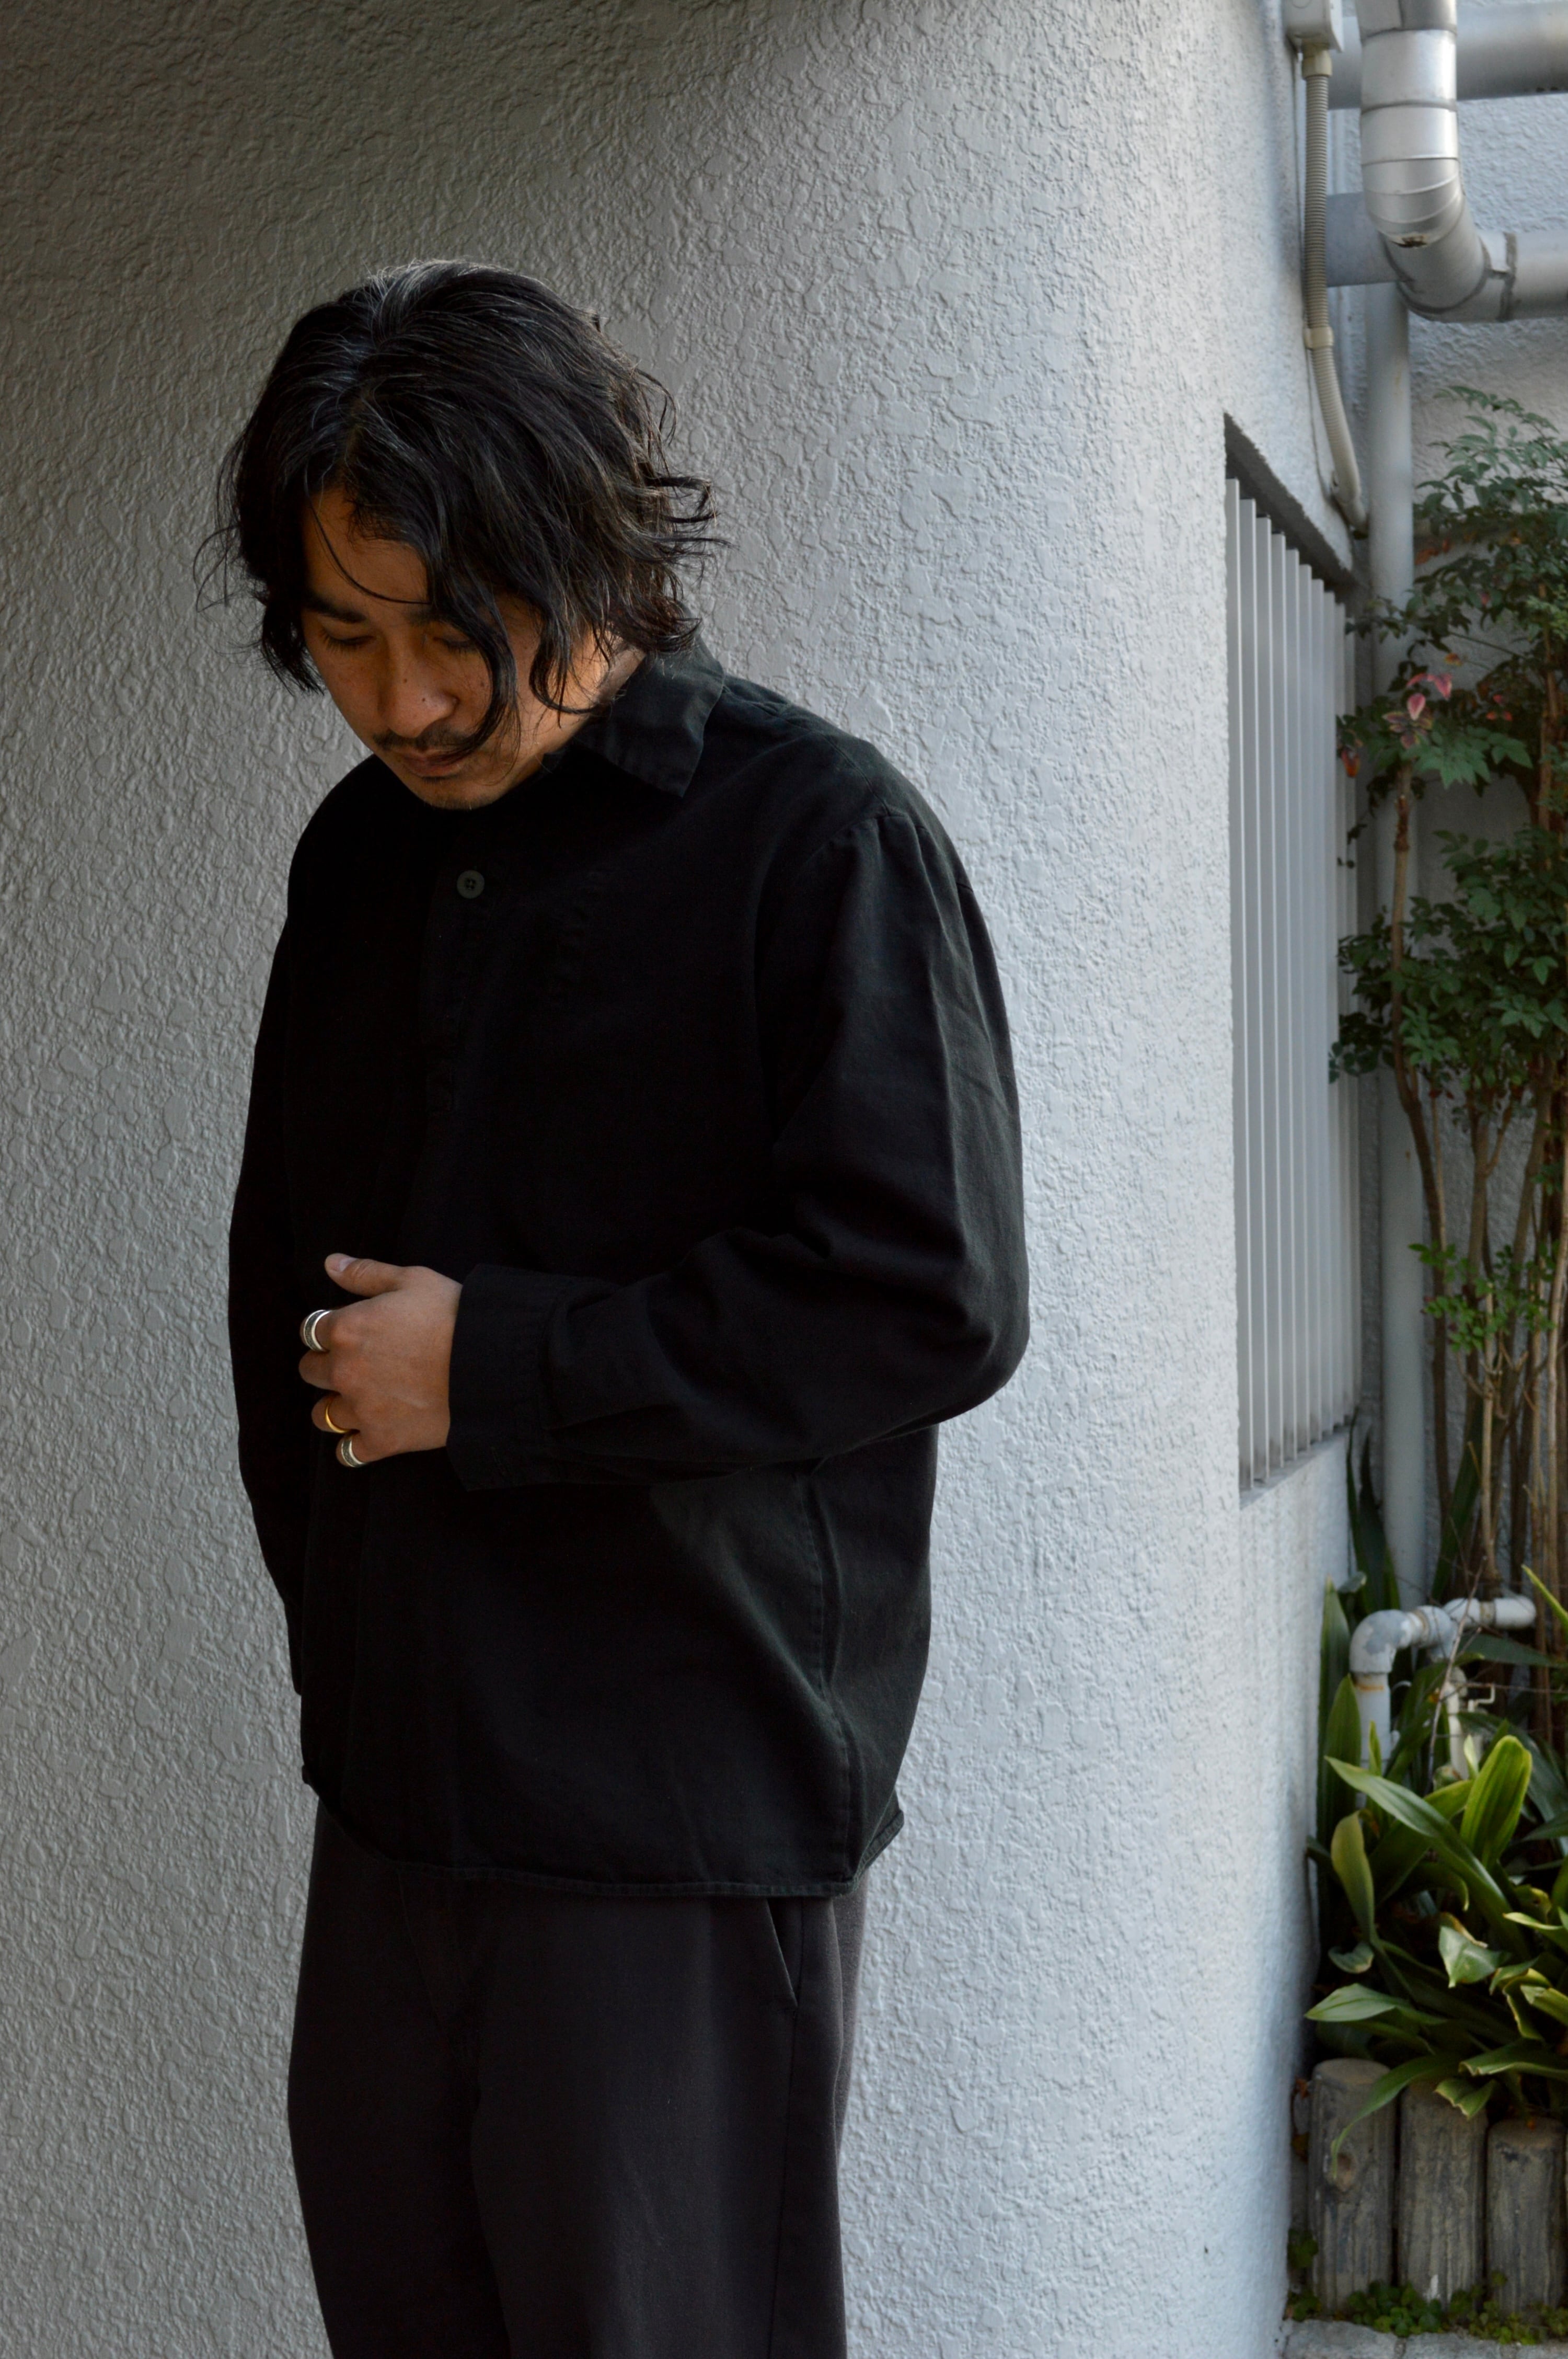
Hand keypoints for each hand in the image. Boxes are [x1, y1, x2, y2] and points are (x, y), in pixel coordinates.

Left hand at [299, 1253, 460, 1463]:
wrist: (491, 1364)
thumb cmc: (454, 1316)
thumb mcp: (412, 1280)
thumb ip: (366, 1273)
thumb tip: (330, 1263)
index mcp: (347, 1328)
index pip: (312, 1330)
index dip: (329, 1331)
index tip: (349, 1333)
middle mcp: (345, 1370)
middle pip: (311, 1371)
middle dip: (327, 1366)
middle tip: (357, 1364)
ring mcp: (361, 1409)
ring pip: (322, 1415)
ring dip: (335, 1407)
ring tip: (359, 1401)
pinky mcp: (382, 1440)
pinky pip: (348, 1452)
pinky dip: (354, 1446)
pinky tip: (367, 1435)